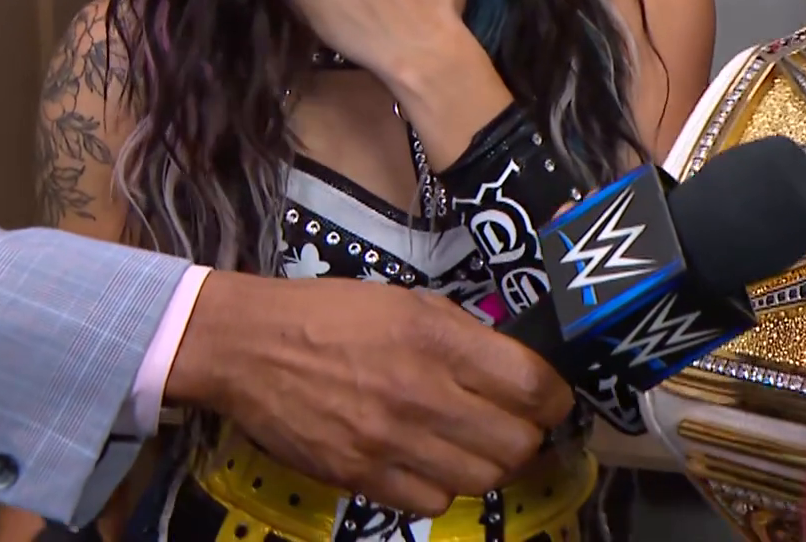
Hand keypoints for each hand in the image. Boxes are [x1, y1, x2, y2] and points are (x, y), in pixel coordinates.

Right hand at [165, 270, 571, 516]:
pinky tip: (432, 464)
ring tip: (475, 447)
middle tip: (514, 426)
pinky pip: (433, 503)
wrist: (250, 347)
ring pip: (482, 480)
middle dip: (528, 437)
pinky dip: (444, 488)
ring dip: (489, 466)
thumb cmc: (334, 315)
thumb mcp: (410, 303)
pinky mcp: (360, 476)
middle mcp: (422, 394)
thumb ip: (466, 337)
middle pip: (517, 443)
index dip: (555, 399)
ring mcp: (390, 442)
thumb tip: (515, 371)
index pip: (532, 386)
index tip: (551, 400)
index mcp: (438, 341)